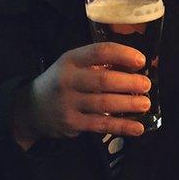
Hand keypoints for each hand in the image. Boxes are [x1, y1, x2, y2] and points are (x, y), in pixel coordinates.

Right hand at [12, 43, 150, 149]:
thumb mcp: (73, 65)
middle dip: (129, 83)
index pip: (99, 52)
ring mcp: (69, 104)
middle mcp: (68, 80)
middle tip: (146, 85)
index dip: (123, 54)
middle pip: (104, 80)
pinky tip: (138, 127)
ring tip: (145, 103)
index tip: (141, 60)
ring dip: (129, 104)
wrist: (32, 108)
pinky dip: (122, 127)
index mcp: (71, 60)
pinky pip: (102, 125)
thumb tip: (135, 67)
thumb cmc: (62, 82)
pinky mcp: (72, 124)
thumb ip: (98, 64)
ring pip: (104, 104)